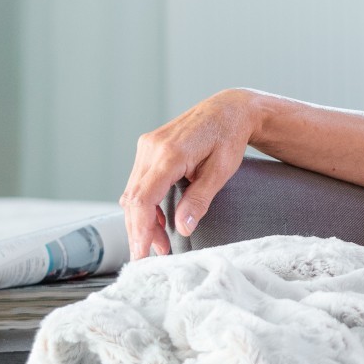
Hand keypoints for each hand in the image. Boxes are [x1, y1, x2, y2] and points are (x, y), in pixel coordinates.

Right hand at [118, 88, 261, 260]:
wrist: (229, 108)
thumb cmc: (229, 137)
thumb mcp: (222, 171)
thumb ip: (200, 199)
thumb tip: (183, 228)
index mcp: (170, 153)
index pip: (143, 198)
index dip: (140, 229)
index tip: (141, 253)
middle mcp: (151, 148)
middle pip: (133, 199)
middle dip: (140, 230)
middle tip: (153, 255)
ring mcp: (147, 146)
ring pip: (133, 192)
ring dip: (142, 219)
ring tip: (160, 243)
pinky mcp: (148, 148)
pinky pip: (139, 182)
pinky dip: (144, 203)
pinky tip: (159, 220)